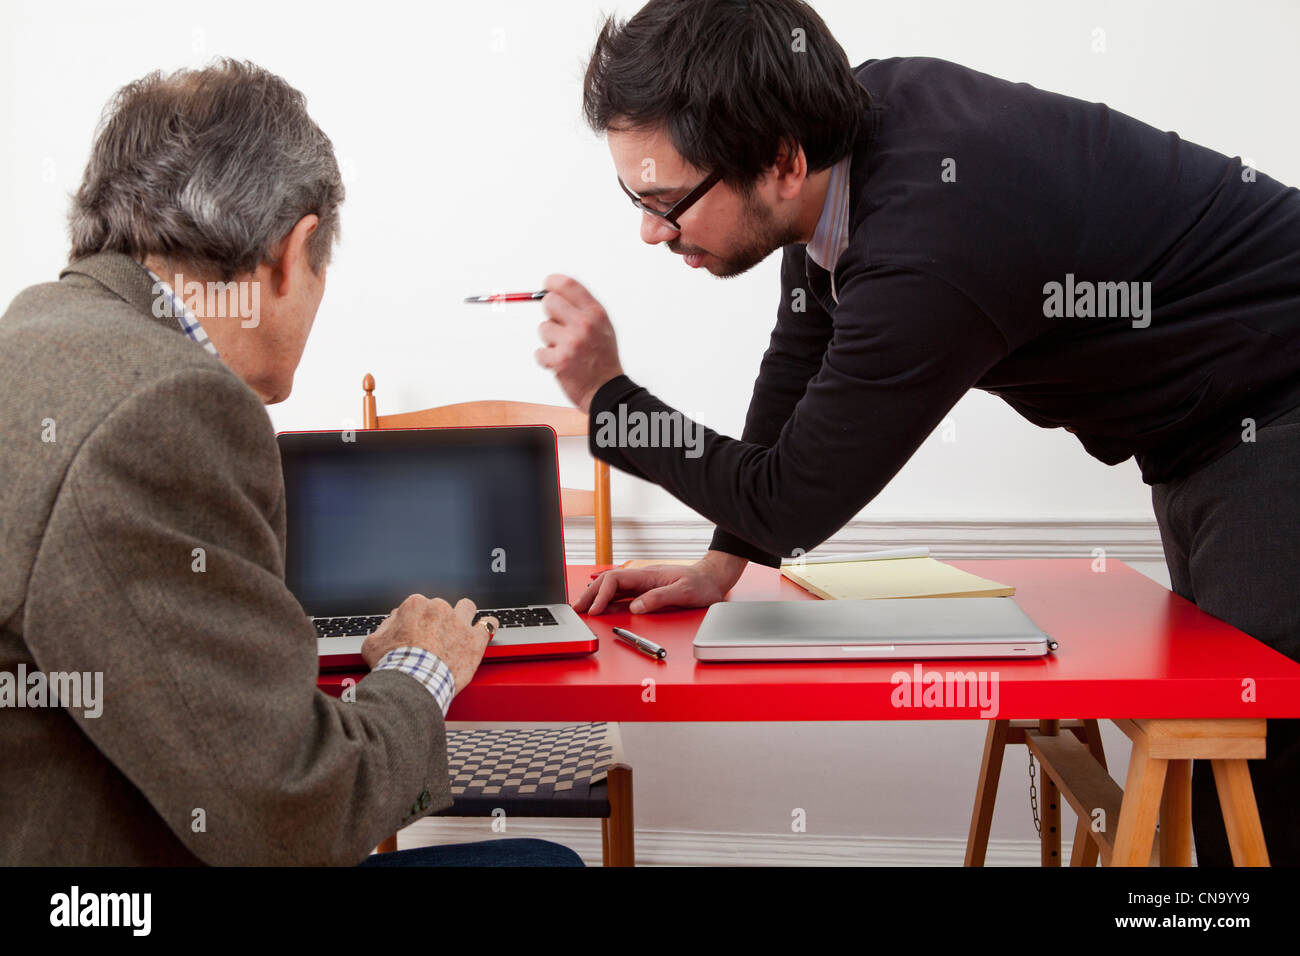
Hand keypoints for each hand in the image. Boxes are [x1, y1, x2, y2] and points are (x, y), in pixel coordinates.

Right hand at [361, 595, 497, 698]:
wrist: (412, 683)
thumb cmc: (393, 665)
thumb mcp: (373, 642)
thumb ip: (386, 625)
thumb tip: (395, 619)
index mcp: (416, 605)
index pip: (420, 605)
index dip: (418, 620)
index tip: (418, 633)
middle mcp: (439, 608)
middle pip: (442, 607)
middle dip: (439, 621)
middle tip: (434, 639)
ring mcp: (459, 622)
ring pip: (467, 607)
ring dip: (464, 616)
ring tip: (460, 629)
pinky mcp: (475, 639)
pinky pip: (489, 624)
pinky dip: (487, 626)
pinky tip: (484, 630)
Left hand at [535, 274, 623, 412]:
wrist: (606, 389)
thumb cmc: (603, 358)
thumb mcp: (602, 326)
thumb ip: (582, 308)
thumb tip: (553, 292)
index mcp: (595, 313)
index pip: (567, 285)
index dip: (552, 282)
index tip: (547, 286)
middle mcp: (584, 325)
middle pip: (549, 302)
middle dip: (550, 313)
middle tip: (559, 326)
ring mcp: (571, 342)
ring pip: (543, 328)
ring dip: (550, 340)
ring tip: (566, 350)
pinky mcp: (559, 361)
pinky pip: (540, 352)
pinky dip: (547, 359)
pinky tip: (561, 363)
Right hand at [572, 552, 748, 614]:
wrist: (714, 578)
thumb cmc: (702, 584)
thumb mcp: (684, 593)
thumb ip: (659, 598)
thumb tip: (635, 607)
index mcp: (647, 575)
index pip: (615, 581)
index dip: (601, 595)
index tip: (595, 610)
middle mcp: (642, 578)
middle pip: (608, 582)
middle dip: (590, 594)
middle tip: (576, 609)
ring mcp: (643, 584)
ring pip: (612, 588)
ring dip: (595, 597)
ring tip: (582, 608)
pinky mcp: (646, 591)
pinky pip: (621, 594)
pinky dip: (607, 600)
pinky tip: (600, 606)